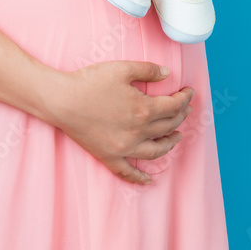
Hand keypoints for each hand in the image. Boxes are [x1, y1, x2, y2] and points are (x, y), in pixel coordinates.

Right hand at [44, 61, 193, 183]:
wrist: (61, 100)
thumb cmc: (90, 82)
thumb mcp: (123, 68)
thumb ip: (149, 70)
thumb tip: (168, 74)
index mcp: (144, 109)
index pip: (175, 106)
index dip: (185, 98)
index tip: (189, 92)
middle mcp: (138, 132)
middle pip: (168, 126)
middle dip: (181, 116)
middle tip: (185, 109)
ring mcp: (124, 147)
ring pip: (156, 151)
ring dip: (170, 144)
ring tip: (176, 136)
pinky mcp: (109, 156)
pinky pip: (128, 172)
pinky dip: (140, 178)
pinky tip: (149, 180)